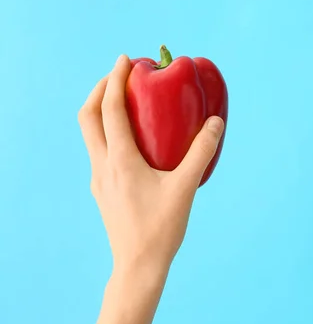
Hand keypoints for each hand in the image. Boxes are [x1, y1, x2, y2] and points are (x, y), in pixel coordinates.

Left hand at [78, 55, 223, 323]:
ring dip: (101, 110)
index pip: (110, 110)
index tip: (125, 59)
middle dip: (100, 90)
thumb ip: (202, 152)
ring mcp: (98, 178)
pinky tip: (132, 139)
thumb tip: (216, 122)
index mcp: (120, 160)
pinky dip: (108, 131)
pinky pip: (98, 149)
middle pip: (87, 116)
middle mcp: (102, 165)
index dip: (115, 80)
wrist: (138, 264)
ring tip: (125, 100)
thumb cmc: (162, 227)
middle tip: (120, 76)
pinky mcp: (102, 189)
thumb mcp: (186, 188)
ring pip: (89, 134)